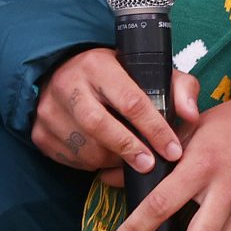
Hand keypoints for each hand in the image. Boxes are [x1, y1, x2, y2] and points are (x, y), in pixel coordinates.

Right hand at [31, 50, 193, 178]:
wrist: (64, 72)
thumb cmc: (118, 76)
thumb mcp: (150, 71)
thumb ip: (179, 88)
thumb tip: (191, 115)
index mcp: (98, 65)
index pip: (130, 100)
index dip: (155, 129)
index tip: (173, 150)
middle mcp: (68, 85)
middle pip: (100, 125)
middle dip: (130, 148)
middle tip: (150, 165)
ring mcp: (48, 110)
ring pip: (85, 147)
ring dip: (111, 159)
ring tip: (129, 157)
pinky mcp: (39, 133)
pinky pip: (70, 159)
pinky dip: (92, 163)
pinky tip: (105, 156)